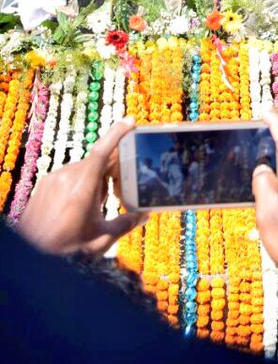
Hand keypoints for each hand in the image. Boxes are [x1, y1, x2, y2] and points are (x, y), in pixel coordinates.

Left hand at [16, 117, 145, 255]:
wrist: (29, 260)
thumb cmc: (65, 251)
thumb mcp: (100, 240)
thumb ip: (124, 224)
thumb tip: (144, 215)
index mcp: (83, 186)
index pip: (103, 150)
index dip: (117, 133)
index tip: (130, 120)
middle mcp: (67, 176)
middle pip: (97, 162)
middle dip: (112, 170)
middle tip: (120, 190)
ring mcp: (53, 179)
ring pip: (83, 170)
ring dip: (94, 180)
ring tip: (97, 206)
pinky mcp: (44, 186)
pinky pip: (68, 177)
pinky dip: (79, 184)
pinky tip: (78, 208)